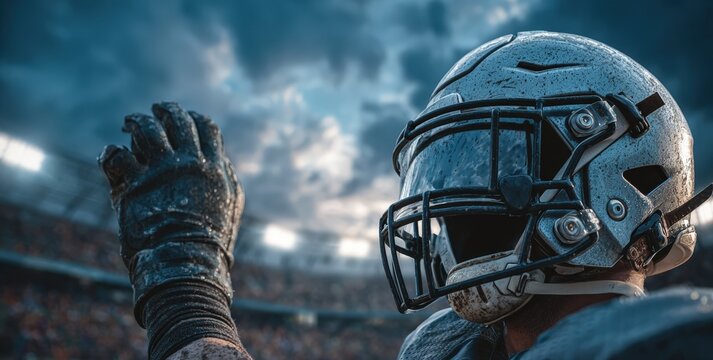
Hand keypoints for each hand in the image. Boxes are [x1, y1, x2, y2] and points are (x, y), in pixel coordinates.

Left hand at [98, 102, 243, 324]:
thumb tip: (220, 160)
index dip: (194, 117)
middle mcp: (190, 164)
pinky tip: (112, 156)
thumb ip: (225, 179)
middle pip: (178, 120)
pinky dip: (112, 152)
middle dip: (165, 110)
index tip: (185, 116)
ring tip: (128, 123)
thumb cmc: (210, 242)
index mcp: (216, 168)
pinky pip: (117, 156)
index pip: (206, 127)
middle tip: (154, 110)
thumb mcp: (230, 206)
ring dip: (136, 121)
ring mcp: (162, 173)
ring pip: (146, 129)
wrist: (187, 266)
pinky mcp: (135, 186)